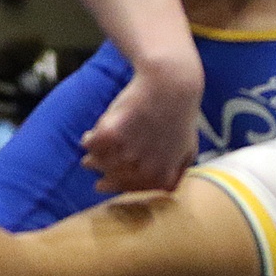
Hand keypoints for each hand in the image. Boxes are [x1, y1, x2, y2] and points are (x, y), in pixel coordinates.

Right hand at [79, 58, 201, 193]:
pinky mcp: (113, 132)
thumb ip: (178, 173)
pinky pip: (94, 145)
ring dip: (92, 162)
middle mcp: (144, 169)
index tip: (107, 183)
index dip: (119, 186)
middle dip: (101, 178)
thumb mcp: (188, 149)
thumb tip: (168, 190)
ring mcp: (129, 151)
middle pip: (114, 179)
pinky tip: (89, 137)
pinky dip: (90, 142)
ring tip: (87, 160)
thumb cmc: (181, 115)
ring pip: (102, 165)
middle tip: (92, 170)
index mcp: (162, 176)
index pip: (134, 190)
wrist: (171, 85)